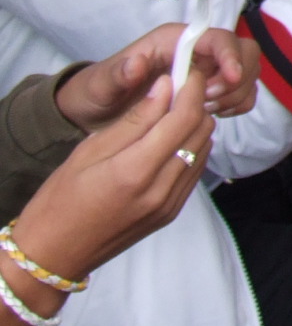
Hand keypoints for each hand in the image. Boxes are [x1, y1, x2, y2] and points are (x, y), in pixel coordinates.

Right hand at [8, 69, 215, 287]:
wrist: (55, 254)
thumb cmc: (60, 199)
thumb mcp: (89, 150)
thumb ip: (134, 119)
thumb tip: (166, 86)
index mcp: (135, 170)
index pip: (184, 118)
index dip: (191, 88)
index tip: (187, 71)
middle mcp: (161, 189)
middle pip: (201, 131)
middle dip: (196, 103)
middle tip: (179, 88)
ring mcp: (170, 204)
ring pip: (204, 149)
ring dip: (196, 125)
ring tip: (173, 111)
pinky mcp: (173, 212)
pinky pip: (195, 170)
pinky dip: (191, 147)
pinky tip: (170, 139)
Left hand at [56, 25, 260, 125]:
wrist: (97, 112)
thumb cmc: (98, 93)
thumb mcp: (99, 86)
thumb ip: (116, 74)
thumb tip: (137, 63)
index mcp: (174, 41)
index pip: (217, 37)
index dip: (230, 55)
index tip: (230, 79)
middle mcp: (198, 50)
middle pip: (244, 51)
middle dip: (236, 78)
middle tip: (208, 101)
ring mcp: (209, 70)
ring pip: (248, 73)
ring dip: (236, 94)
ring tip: (203, 111)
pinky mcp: (214, 89)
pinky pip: (243, 93)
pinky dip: (237, 105)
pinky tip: (211, 115)